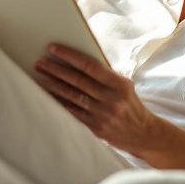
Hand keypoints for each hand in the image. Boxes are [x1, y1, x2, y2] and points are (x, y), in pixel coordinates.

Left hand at [33, 44, 160, 155]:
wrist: (144, 134)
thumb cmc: (130, 104)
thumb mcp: (124, 86)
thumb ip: (105, 75)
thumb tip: (78, 61)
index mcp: (119, 84)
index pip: (90, 66)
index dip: (70, 56)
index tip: (54, 49)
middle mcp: (111, 99)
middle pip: (78, 81)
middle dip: (56, 70)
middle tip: (40, 62)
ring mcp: (103, 114)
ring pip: (73, 96)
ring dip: (54, 85)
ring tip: (40, 76)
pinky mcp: (96, 128)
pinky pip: (73, 112)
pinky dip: (59, 102)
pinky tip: (48, 94)